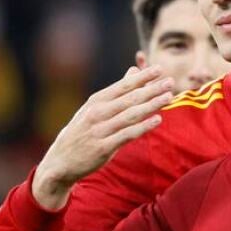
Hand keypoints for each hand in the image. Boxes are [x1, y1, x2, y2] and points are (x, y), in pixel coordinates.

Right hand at [33, 66, 173, 209]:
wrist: (60, 161)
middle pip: (129, 98)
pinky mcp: (103, 147)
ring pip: (130, 115)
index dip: (142, 77)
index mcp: (95, 101)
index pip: (123, 86)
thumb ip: (117, 92)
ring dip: (151, 105)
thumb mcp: (94, 109)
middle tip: (171, 81)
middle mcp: (97, 113)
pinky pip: (127, 135)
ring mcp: (99, 130)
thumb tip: (133, 71)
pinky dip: (143, 127)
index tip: (160, 69)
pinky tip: (158, 120)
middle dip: (151, 89)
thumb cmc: (81, 132)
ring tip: (169, 97)